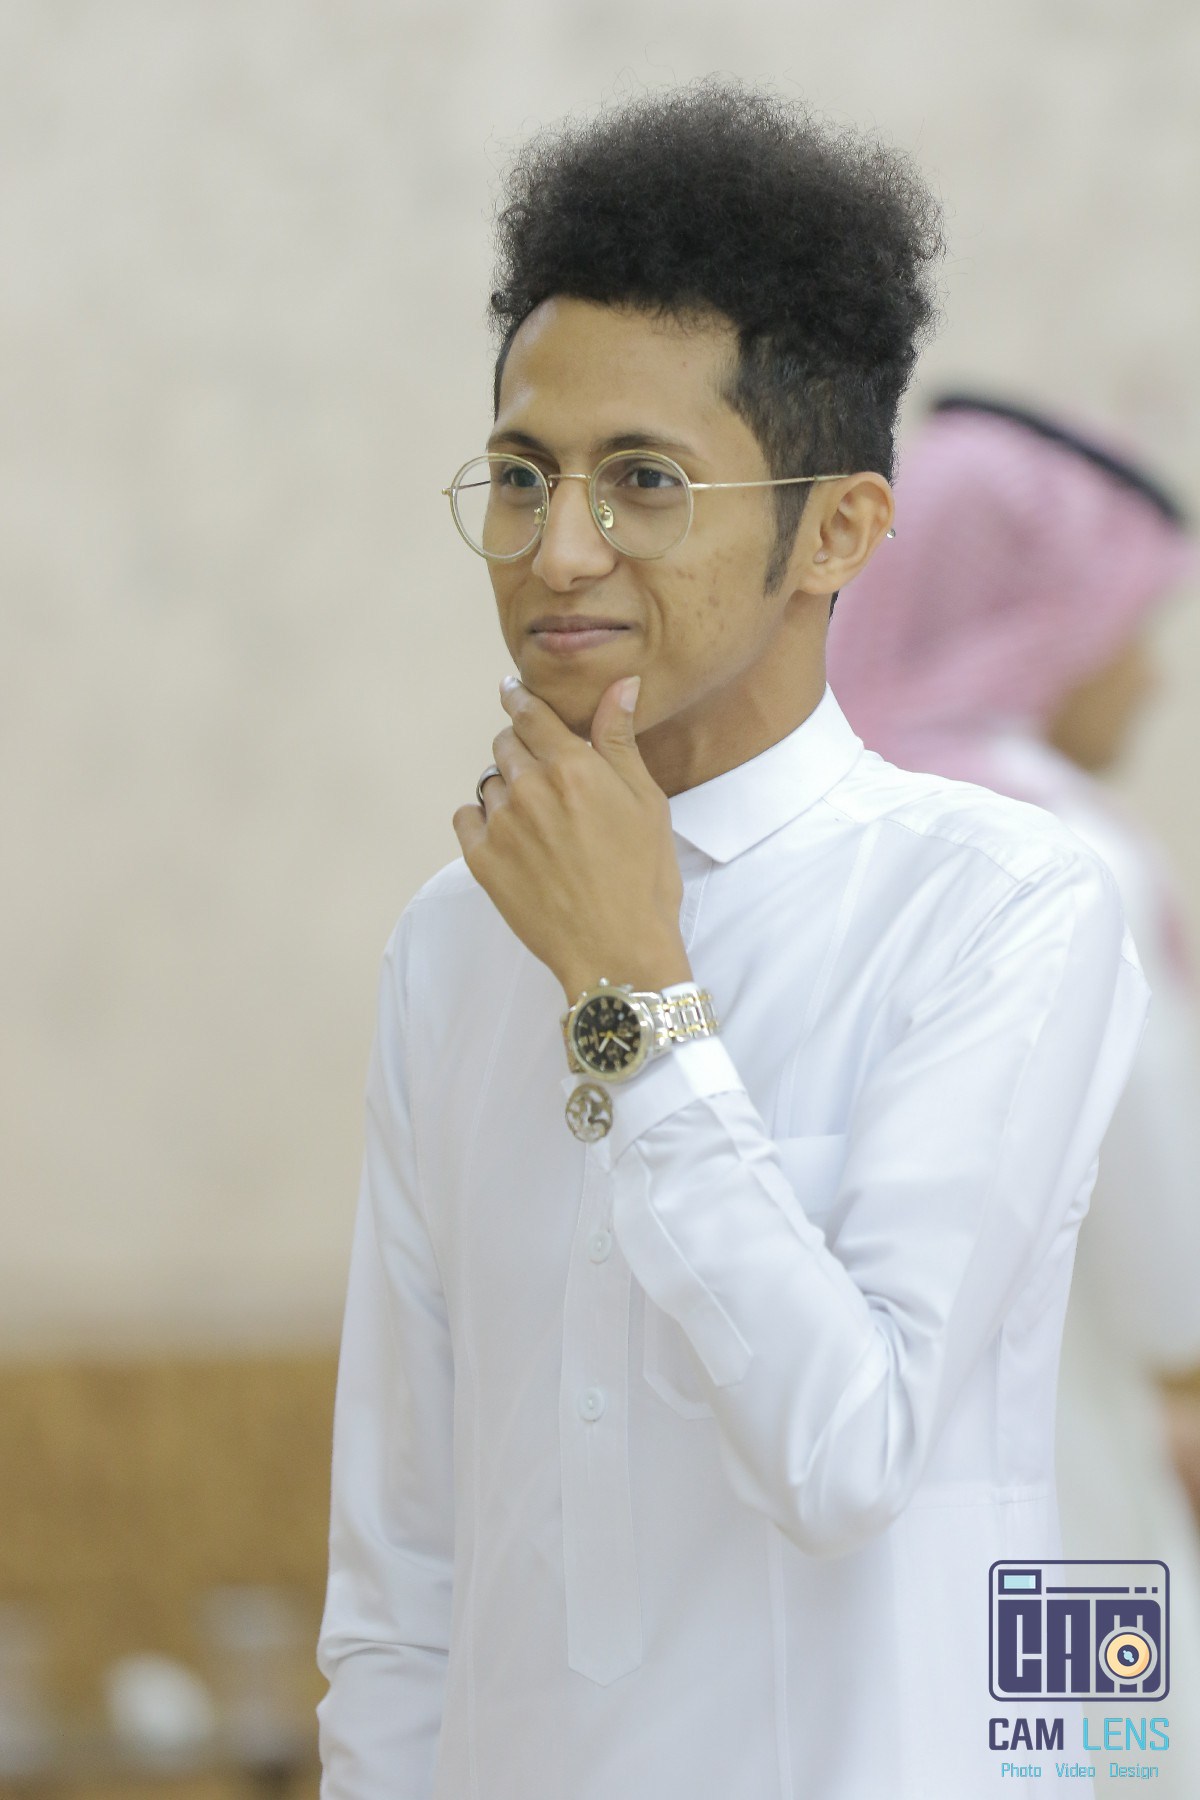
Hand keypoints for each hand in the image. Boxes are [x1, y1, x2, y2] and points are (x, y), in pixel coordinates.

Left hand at [452, 674, 692, 1001]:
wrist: (616, 951)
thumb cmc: (643, 879)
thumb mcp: (647, 802)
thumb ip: (620, 739)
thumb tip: (622, 684)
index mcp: (572, 766)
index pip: (531, 714)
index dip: (520, 699)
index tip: (511, 691)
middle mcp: (530, 788)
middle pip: (506, 744)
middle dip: (522, 750)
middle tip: (546, 778)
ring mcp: (501, 825)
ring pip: (490, 783)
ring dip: (507, 789)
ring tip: (537, 821)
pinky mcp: (482, 861)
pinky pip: (466, 819)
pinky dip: (483, 821)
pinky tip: (511, 839)